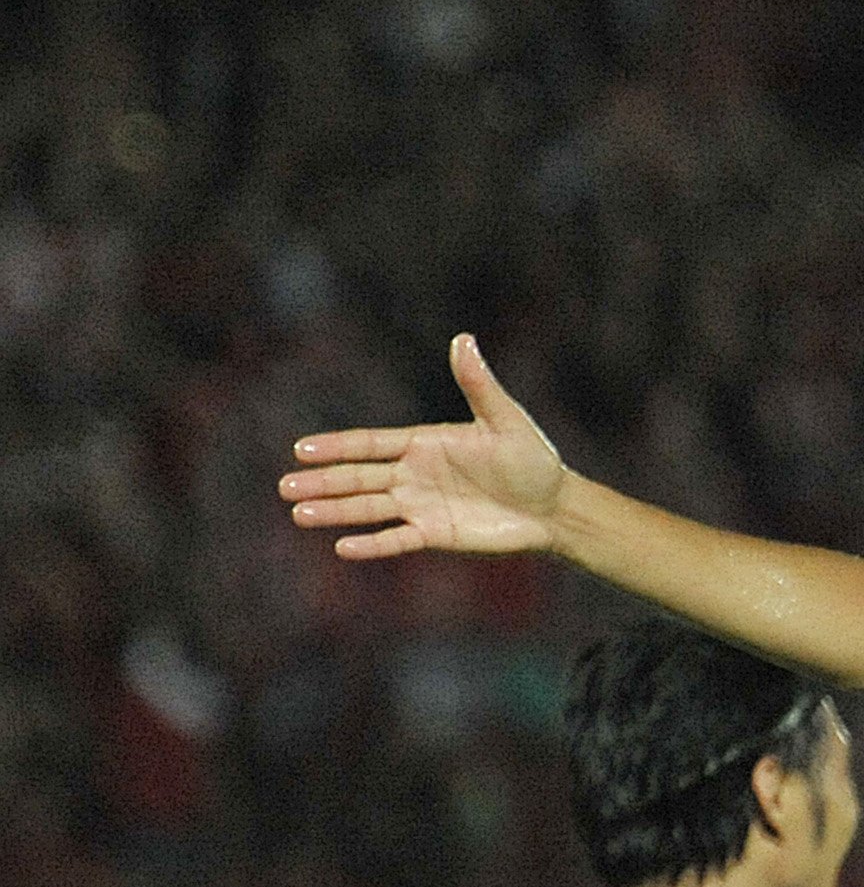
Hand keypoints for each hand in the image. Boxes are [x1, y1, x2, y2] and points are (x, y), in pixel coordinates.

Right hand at [281, 335, 570, 559]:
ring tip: (299, 515)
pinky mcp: (436, 534)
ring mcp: (422, 505)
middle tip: (285, 487)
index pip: (370, 444)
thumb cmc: (533, 459)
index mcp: (424, 443)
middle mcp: (415, 474)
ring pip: (369, 509)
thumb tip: (463, 339)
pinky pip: (398, 539)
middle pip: (359, 478)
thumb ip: (478, 384)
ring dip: (335, 512)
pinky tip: (342, 547)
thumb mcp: (505, 420)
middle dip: (323, 482)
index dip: (336, 446)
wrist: (556, 506)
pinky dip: (373, 544)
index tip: (300, 448)